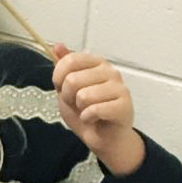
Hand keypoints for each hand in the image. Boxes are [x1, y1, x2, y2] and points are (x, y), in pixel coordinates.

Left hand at [53, 43, 144, 174]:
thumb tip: (57, 45)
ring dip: (79, 109)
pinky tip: (95, 118)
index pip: (69, 61)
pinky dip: (88, 118)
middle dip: (68, 97)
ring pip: (83, 95)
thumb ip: (62, 67)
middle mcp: (110, 71)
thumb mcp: (65, 88)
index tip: (63, 88)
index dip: (58, 78)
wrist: (101, 137)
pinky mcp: (124, 105)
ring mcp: (120, 87)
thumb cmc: (85, 111)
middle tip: (78, 104)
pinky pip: (94, 110)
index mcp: (96, 63)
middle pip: (72, 80)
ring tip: (88, 111)